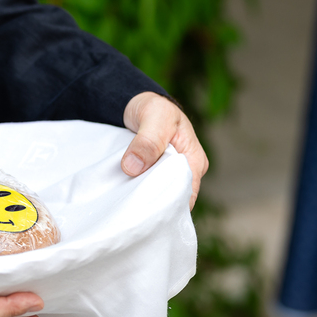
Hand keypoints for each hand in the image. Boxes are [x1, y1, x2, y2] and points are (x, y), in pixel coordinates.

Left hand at [121, 91, 207, 207]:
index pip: (186, 193)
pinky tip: (122, 198)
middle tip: (130, 211)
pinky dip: (134, 191)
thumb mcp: (155, 117)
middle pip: (171, 198)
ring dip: (142, 198)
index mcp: (194, 161)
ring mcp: (166, 174)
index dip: (168, 204)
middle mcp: (184, 172)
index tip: (145, 209)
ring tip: (125, 208)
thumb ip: (148, 141)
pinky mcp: (150, 174)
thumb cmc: (155, 108)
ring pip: (156, 194)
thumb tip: (133, 168)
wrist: (138, 104)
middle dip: (153, 205)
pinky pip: (144, 188)